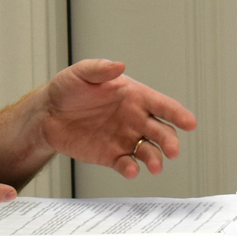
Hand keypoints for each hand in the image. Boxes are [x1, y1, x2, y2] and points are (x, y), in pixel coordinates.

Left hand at [41, 59, 196, 178]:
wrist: (46, 114)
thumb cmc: (67, 89)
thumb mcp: (80, 74)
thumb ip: (100, 70)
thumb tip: (119, 65)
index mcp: (133, 97)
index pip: (162, 105)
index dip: (178, 114)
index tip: (189, 123)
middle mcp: (134, 119)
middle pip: (162, 132)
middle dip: (170, 142)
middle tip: (172, 151)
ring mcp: (124, 139)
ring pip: (149, 151)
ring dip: (155, 159)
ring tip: (155, 166)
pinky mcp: (111, 156)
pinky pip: (127, 165)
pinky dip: (131, 169)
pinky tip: (129, 170)